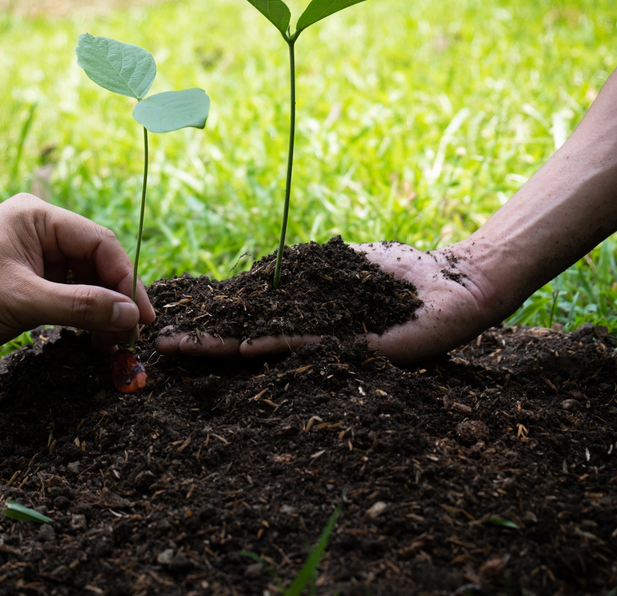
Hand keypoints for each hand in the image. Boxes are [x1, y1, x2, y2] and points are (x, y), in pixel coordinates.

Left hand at [0, 193, 154, 360]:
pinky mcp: (23, 285)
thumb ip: (81, 306)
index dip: (127, 281)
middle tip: (130, 339)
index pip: (101, 245)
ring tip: (111, 347)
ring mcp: (31, 260)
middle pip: (97, 264)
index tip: (142, 318)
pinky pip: (65, 298)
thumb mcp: (22, 301)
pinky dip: (80, 319)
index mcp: (40, 220)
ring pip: (84, 283)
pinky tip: (90, 342)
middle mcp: (39, 233)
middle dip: (115, 300)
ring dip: (100, 313)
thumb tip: (130, 315)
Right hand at [154, 241, 499, 365]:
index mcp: (304, 319)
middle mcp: (312, 338)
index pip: (248, 321)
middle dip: (205, 342)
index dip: (211, 323)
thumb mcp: (334, 266)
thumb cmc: (397, 273)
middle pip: (248, 339)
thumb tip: (251, 281)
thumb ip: (296, 277)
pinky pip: (310, 345)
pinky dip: (275, 344)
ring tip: (185, 350)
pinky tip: (241, 346)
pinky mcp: (359, 351)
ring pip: (269, 348)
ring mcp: (332, 347)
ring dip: (225, 350)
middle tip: (162, 347)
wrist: (454, 284)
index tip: (172, 325)